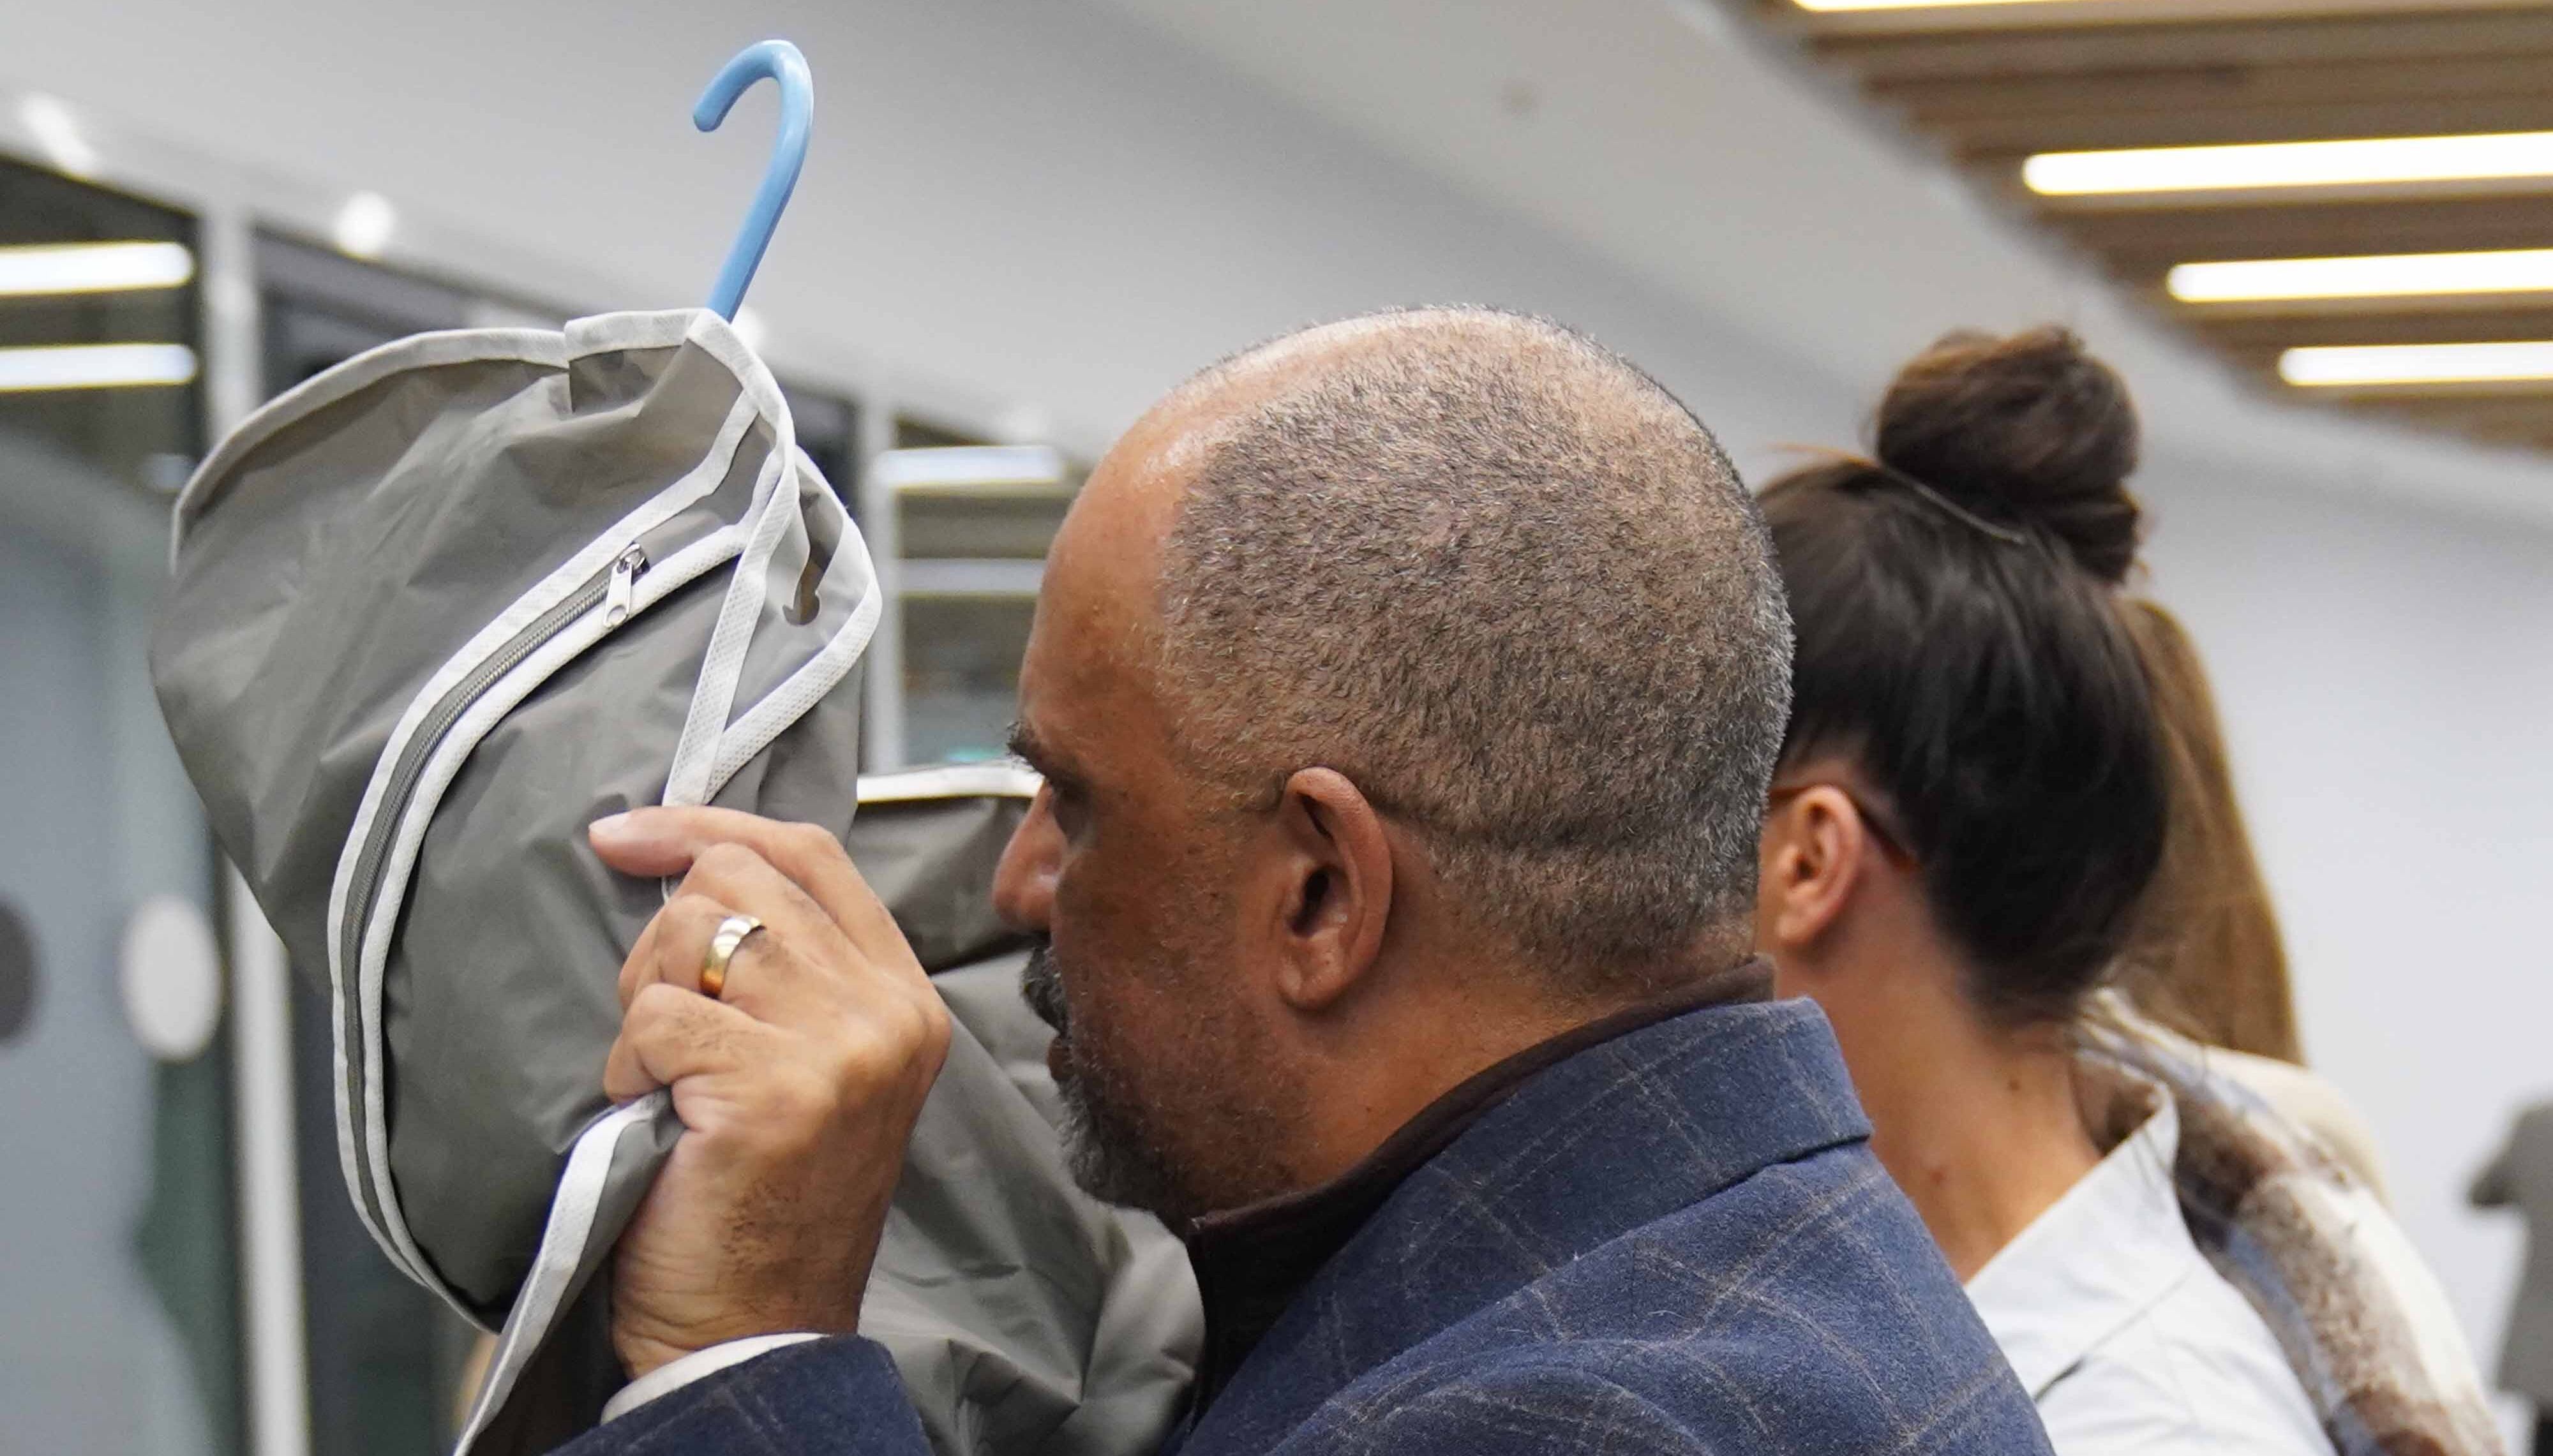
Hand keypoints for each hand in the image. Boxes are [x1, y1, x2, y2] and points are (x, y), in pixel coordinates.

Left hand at [587, 806, 950, 1380]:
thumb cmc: (759, 1202)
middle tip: (659, 1027)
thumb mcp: (807, 1062)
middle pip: (739, 878)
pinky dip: (625, 1064)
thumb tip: (683, 860)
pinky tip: (652, 1117)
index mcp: (904, 997)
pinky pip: (655, 1015)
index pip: (810, 851)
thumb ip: (786, 965)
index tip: (626, 834)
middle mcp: (887, 1013)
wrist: (754, 1332)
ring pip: (692, 932)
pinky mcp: (774, 1090)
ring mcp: (839, 1049)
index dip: (710, 824)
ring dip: (643, 1004)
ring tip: (664, 1081)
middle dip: (663, 938)